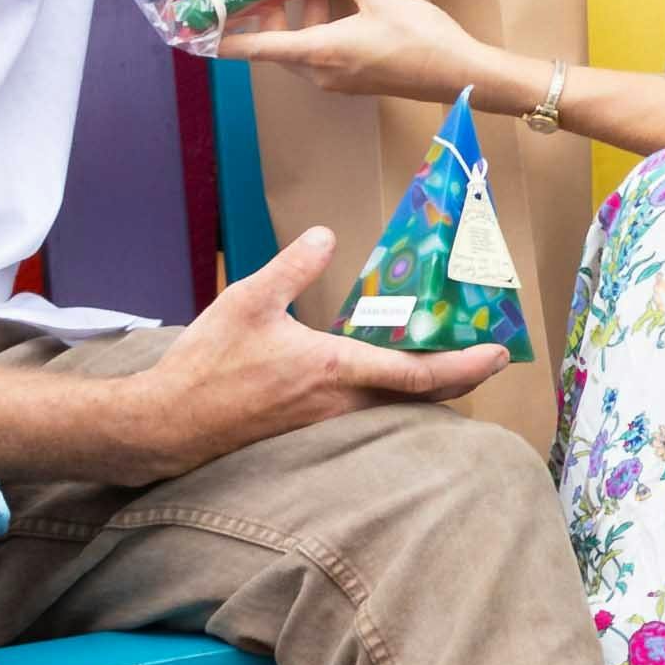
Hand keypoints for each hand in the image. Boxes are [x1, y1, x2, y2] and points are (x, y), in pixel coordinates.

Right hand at [134, 224, 496, 461]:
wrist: (166, 425)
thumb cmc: (206, 366)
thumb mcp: (247, 301)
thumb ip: (292, 266)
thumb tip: (325, 234)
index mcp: (333, 369)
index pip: (415, 372)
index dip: (463, 364)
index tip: (497, 354)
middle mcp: (339, 403)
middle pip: (418, 397)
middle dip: (459, 378)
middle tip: (489, 356)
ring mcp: (325, 422)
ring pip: (394, 409)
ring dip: (427, 389)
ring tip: (450, 361)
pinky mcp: (308, 431)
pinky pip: (367, 416)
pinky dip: (393, 398)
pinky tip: (390, 379)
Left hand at [214, 0, 494, 108]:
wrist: (459, 75)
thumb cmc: (421, 40)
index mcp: (320, 52)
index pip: (257, 48)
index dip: (224, 40)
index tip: (197, 32)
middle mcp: (321, 71)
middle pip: (275, 46)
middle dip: (268, 15)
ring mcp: (337, 78)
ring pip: (299, 47)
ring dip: (298, 18)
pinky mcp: (354, 78)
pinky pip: (320, 53)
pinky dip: (317, 27)